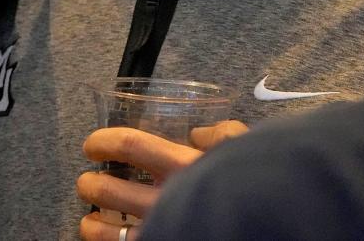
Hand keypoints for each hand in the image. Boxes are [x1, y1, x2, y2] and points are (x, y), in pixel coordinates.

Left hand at [77, 121, 247, 239]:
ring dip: (92, 223)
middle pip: (108, 190)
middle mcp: (167, 200)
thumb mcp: (245, 150)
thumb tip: (197, 132)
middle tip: (87, 182)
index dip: (104, 143)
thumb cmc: (258, 185)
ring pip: (108, 231)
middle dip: (90, 185)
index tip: (93, 146)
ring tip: (90, 220)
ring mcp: (163, 230)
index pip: (130, 146)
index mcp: (183, 166)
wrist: (276, 224)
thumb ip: (221, 135)